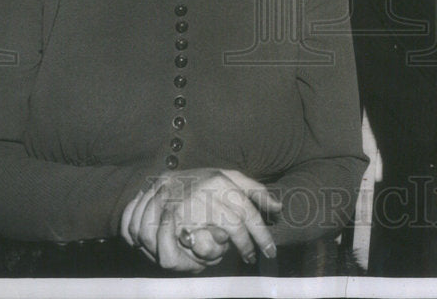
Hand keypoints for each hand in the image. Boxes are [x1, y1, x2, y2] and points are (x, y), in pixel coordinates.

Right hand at [121, 168, 282, 271]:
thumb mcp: (226, 177)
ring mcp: (185, 207)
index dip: (261, 234)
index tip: (270, 251)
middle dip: (246, 245)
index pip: (247, 210)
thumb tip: (279, 207)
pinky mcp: (167, 222)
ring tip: (222, 256)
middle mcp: (204, 192)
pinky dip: (193, 259)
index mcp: (220, 181)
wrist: (157, 181)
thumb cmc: (199, 181)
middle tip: (251, 257)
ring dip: (217, 253)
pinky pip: (188, 249)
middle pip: (234, 225)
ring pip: (211, 241)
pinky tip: (196, 260)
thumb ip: (253, 190)